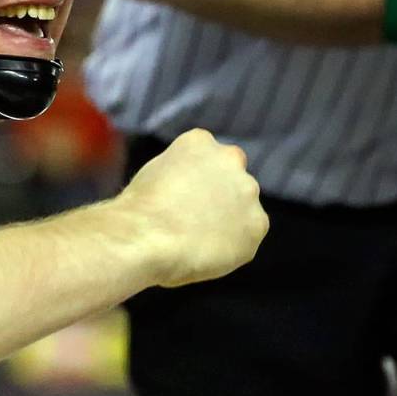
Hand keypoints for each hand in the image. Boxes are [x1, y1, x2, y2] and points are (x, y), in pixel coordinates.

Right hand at [115, 128, 268, 287]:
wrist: (147, 239)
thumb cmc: (138, 212)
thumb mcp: (153, 175)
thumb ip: (181, 174)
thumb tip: (188, 192)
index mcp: (199, 141)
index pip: (207, 156)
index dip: (195, 180)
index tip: (183, 197)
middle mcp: (230, 159)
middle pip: (232, 178)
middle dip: (219, 196)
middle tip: (194, 220)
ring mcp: (248, 192)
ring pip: (243, 208)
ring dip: (228, 221)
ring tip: (196, 241)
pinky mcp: (258, 224)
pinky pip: (248, 237)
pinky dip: (232, 247)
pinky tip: (206, 253)